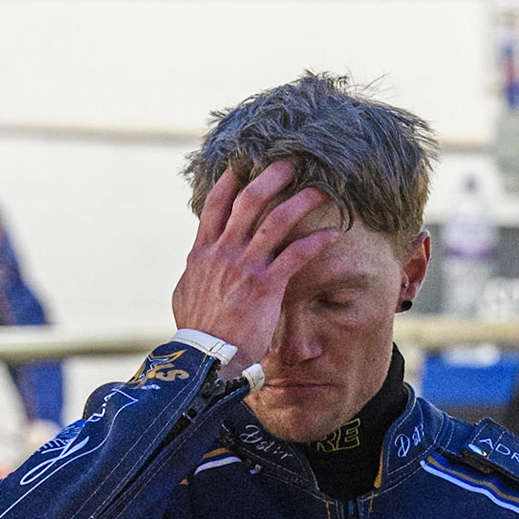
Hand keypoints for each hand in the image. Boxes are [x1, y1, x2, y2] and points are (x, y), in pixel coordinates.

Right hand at [171, 162, 339, 372]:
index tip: (246, 162)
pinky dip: (316, 242)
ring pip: (276, 220)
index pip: (216, 204)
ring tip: (322, 190)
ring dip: (302, 201)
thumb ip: (195, 272)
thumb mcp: (186, 293)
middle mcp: (223, 251)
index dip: (231, 179)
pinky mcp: (266, 285)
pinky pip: (296, 255)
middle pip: (249, 201)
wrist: (206, 356)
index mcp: (203, 251)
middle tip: (292, 162)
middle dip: (273, 177)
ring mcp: (245, 266)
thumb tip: (195, 264)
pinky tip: (332, 235)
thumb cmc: (197, 331)